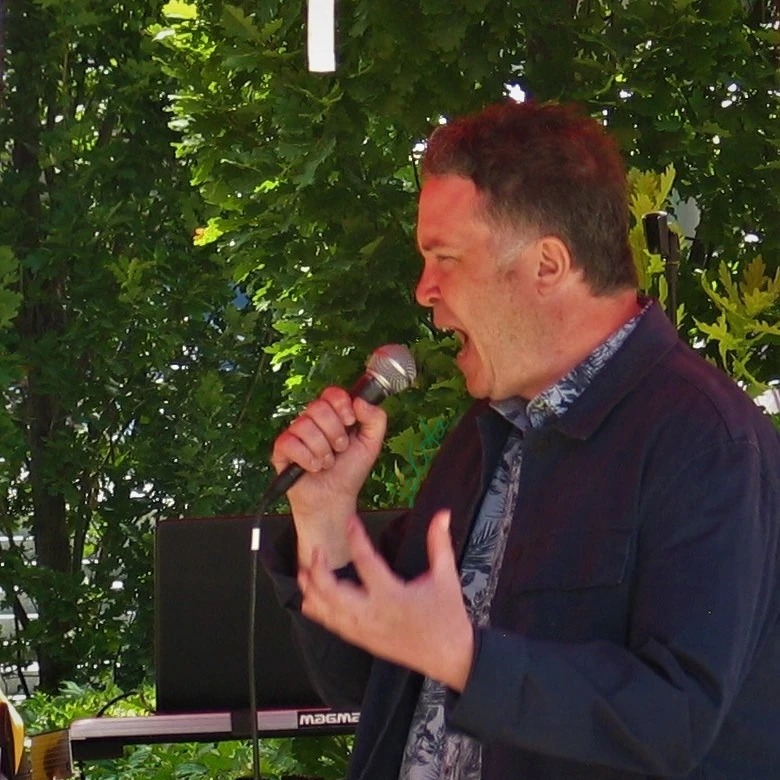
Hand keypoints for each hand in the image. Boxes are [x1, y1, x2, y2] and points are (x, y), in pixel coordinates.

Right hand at [271, 387, 386, 566]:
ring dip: (322, 450)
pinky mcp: (282, 450)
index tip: (350, 422)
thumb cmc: (349, 471)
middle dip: (335, 432)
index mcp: (333, 415)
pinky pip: (290, 442)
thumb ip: (375, 418)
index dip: (342, 405)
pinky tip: (312, 467)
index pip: (332, 393)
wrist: (335, 499)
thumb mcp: (371, 444)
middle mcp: (312, 421)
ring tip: (327, 462)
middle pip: (318, 407)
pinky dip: (307, 459)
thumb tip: (360, 400)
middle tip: (339, 449)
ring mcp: (295, 434)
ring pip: (305, 425)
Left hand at [298, 509, 473, 691]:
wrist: (450, 657)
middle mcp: (373, 613)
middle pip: (333, 592)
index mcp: (392, 595)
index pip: (366, 562)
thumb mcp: (446, 577)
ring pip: (327, 611)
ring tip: (303, 571)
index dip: (356, 538)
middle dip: (319, 570)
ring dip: (312, 590)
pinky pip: (332, 626)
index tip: (350, 520)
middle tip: (317, 551)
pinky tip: (310, 598)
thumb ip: (440, 544)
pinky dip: (318, 611)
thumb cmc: (448, 616)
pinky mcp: (362, 641)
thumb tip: (443, 514)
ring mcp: (364, 630)